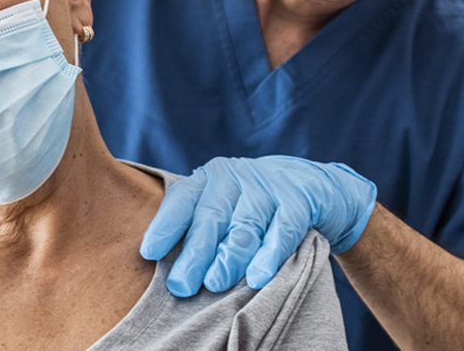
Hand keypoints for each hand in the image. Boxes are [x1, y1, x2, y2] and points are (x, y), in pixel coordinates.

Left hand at [140, 156, 377, 295]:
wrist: (314, 185)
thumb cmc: (253, 206)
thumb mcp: (224, 205)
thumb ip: (199, 227)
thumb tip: (166, 269)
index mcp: (210, 178)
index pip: (183, 199)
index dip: (165, 226)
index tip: (149, 254)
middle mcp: (236, 177)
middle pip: (212, 216)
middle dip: (195, 253)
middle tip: (182, 285)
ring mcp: (268, 186)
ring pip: (245, 225)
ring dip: (230, 257)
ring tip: (215, 283)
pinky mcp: (300, 200)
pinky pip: (283, 230)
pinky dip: (270, 255)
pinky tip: (257, 277)